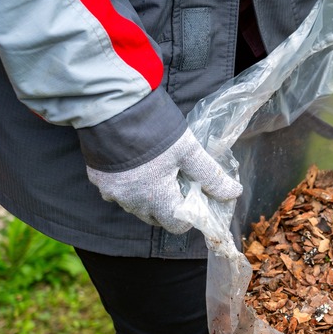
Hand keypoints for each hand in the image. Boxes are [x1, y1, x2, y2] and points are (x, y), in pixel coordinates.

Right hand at [87, 128, 242, 233]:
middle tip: (178, 182)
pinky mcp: (98, 179)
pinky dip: (129, 185)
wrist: (112, 108)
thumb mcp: (189, 151)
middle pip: (156, 218)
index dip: (190, 215)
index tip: (195, 197)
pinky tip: (136, 166)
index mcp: (157, 199)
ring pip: (136, 206)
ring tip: (158, 172)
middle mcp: (132, 202)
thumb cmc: (155, 131)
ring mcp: (112, 192)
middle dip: (170, 207)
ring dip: (148, 197)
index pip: (177, 226)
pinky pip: (117, 192)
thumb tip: (234, 193)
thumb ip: (211, 175)